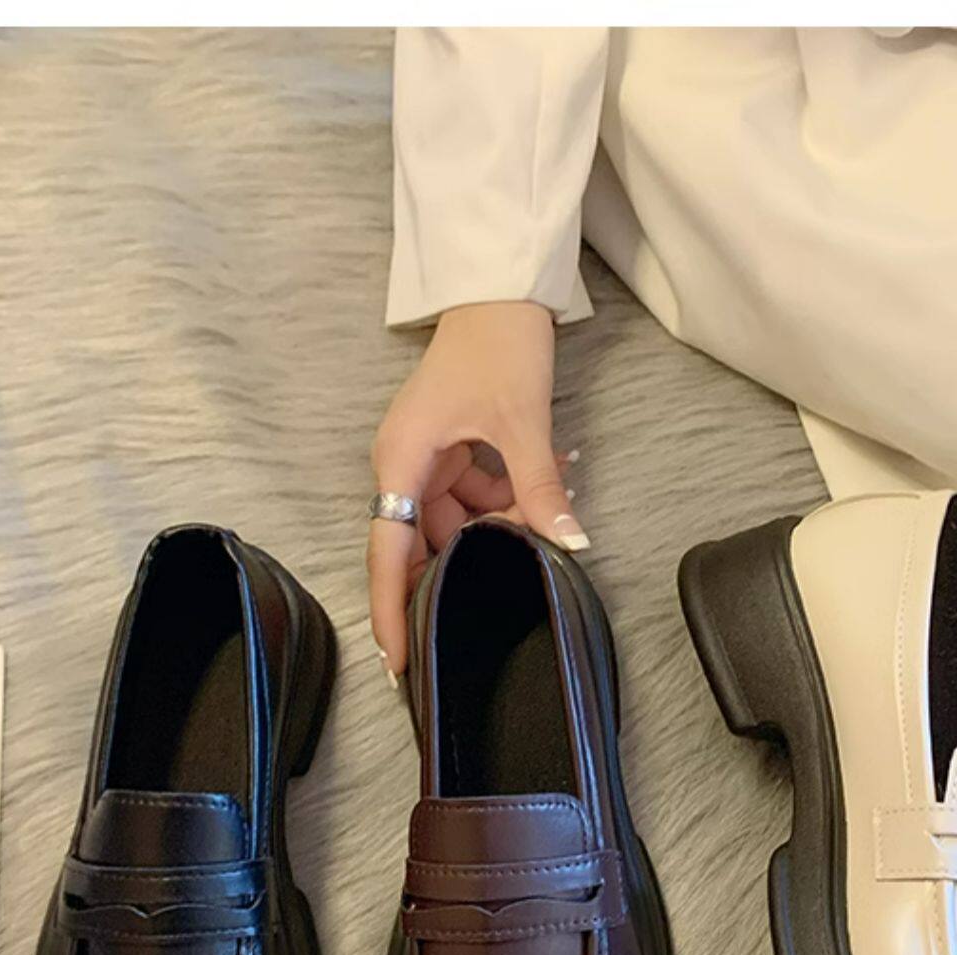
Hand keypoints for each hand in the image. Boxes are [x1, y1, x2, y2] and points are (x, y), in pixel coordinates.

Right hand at [368, 300, 584, 679]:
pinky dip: (507, 500)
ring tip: (544, 503)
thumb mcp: (522, 424)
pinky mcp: (451, 452)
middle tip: (512, 580)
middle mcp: (404, 465)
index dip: (391, 611)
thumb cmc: (496, 344)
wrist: (500, 290)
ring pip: (458, 523)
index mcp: (401, 461)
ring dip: (501, 524)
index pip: (388, 555)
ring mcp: (427, 459)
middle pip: (425, 543)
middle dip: (470, 559)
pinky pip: (474, 498)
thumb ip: (538, 491)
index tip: (398, 662)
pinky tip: (544, 485)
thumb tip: (568, 545)